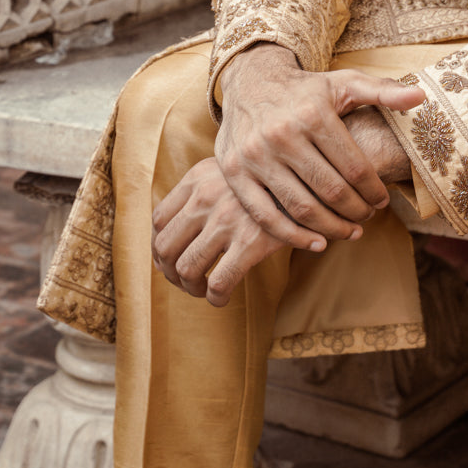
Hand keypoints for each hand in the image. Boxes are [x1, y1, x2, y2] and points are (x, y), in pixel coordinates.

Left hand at [151, 156, 283, 307]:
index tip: (170, 259)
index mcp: (198, 177)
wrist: (309, 177)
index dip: (160, 246)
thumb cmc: (267, 179)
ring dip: (190, 287)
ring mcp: (227, 219)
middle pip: (165, 246)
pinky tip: (222, 298)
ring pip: (186, 267)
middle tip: (185, 281)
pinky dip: (215, 298)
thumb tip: (173, 229)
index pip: (159, 219)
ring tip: (202, 290)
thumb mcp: (229, 169)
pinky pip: (218, 283)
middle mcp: (207, 196)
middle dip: (170, 271)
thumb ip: (203, 189)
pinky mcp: (250, 242)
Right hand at [215, 43, 423, 250]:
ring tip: (350, 232)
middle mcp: (282, 133)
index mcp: (313, 113)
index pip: (355, 168)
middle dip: (357, 212)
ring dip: (331, 229)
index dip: (375, 191)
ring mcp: (255, 155)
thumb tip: (421, 98)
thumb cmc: (306, 89)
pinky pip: (266, 216)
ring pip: (301, 207)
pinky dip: (293, 236)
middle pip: (330, 191)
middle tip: (368, 218)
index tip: (384, 200)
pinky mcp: (235, 173)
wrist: (251, 81)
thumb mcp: (344, 83)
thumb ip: (384, 91)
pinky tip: (316, 242)